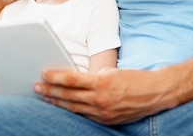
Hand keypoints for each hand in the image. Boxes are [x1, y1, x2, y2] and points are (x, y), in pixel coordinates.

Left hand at [34, 67, 174, 124]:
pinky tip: (63, 106)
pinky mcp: (106, 120)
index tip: (43, 73)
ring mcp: (103, 112)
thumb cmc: (135, 78)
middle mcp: (100, 99)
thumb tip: (76, 79)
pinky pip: (84, 115)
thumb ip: (94, 76)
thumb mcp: (112, 71)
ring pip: (73, 107)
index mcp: (102, 82)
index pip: (71, 79)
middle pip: (68, 95)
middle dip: (50, 90)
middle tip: (36, 86)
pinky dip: (72, 110)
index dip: (55, 77)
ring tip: (44, 96)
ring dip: (57, 101)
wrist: (156, 94)